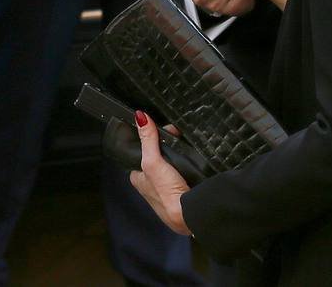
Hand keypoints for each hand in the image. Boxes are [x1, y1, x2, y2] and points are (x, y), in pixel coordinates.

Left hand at [129, 111, 191, 236]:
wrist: (190, 215)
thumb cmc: (167, 193)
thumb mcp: (153, 161)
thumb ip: (147, 140)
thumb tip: (140, 117)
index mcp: (139, 178)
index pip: (143, 151)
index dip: (153, 137)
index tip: (166, 129)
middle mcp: (150, 184)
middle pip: (157, 156)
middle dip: (168, 145)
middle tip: (179, 134)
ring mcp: (166, 189)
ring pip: (171, 163)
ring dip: (179, 154)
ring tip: (187, 142)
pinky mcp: (181, 191)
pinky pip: (182, 172)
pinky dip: (187, 164)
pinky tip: (192, 159)